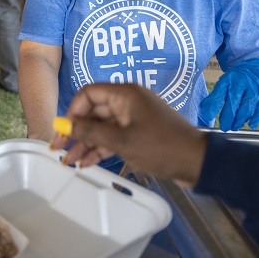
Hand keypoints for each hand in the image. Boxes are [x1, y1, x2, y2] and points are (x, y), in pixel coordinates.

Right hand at [49, 82, 206, 184]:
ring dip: (87, 143)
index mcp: (125, 94)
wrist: (198, 163)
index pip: (88, 94)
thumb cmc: (162, 147)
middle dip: (76, 132)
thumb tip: (62, 126)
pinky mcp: (139, 132)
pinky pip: (114, 136)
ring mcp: (134, 117)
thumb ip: (89, 132)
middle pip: (93, 112)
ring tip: (71, 161)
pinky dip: (101, 147)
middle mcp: (128, 101)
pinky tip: (88, 161)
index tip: (62, 131)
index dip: (72, 112)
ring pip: (102, 127)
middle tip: (60, 150)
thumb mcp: (121, 141)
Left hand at [199, 59, 258, 130]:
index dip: (213, 105)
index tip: (208, 116)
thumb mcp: (226, 82)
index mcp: (230, 79)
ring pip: (247, 107)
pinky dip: (256, 118)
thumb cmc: (240, 78)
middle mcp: (243, 83)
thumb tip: (204, 110)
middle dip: (228, 117)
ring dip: (240, 120)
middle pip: (234, 102)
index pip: (220, 93)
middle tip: (224, 127)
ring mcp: (256, 89)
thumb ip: (216, 96)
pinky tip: (250, 125)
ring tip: (234, 127)